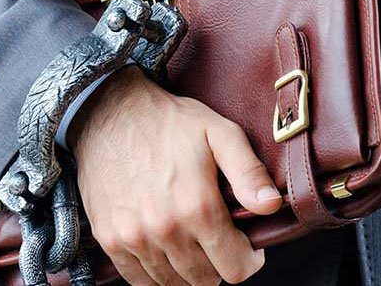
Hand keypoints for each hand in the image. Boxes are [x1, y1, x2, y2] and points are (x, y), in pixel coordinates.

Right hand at [68, 67, 280, 284]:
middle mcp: (165, 228)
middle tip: (216, 239)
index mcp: (197, 206)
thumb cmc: (168, 122)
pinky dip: (156, 275)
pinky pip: (138, 280)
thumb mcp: (219, 133)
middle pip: (205, 280)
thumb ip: (249, 172)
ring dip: (187, 270)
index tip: (244, 243)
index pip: (235, 268)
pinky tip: (164, 252)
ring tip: (191, 244)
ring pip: (173, 283)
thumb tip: (272, 206)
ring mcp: (133, 236)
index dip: (247, 259)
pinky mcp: (109, 238)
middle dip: (218, 264)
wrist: (109, 112)